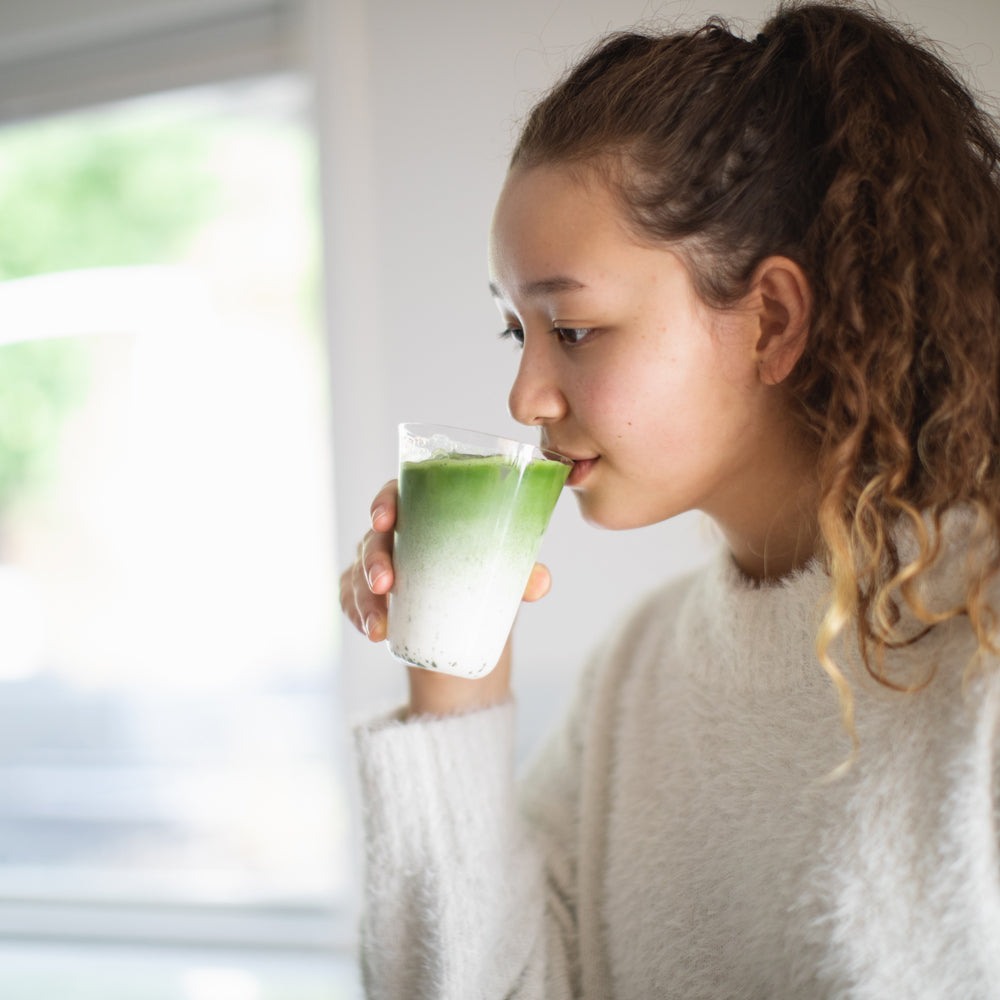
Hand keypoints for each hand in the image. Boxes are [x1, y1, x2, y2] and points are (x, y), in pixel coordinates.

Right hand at [338, 480, 553, 716]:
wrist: (469, 623)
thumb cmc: (484, 575)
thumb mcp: (503, 574)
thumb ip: (522, 573)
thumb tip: (540, 583)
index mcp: (426, 511)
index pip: (397, 492)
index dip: (385, 501)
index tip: (385, 520)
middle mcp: (397, 534)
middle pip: (374, 536)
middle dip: (374, 559)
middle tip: (385, 583)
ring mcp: (378, 564)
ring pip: (358, 572)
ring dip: (364, 596)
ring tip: (379, 623)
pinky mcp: (370, 594)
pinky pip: (353, 601)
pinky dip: (360, 617)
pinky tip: (372, 631)